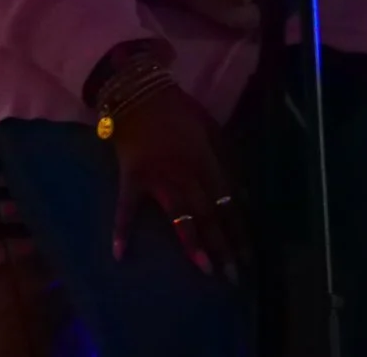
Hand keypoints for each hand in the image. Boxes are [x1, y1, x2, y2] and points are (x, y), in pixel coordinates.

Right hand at [109, 81, 244, 282]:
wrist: (137, 90)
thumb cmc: (176, 108)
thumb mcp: (208, 128)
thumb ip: (223, 157)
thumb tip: (239, 191)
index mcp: (205, 160)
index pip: (226, 202)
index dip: (237, 230)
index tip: (247, 256)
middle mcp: (185, 172)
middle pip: (207, 214)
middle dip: (221, 245)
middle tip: (231, 276)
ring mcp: (156, 176)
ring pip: (178, 215)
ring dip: (192, 244)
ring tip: (204, 270)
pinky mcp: (131, 177)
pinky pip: (126, 207)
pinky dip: (121, 229)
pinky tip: (119, 253)